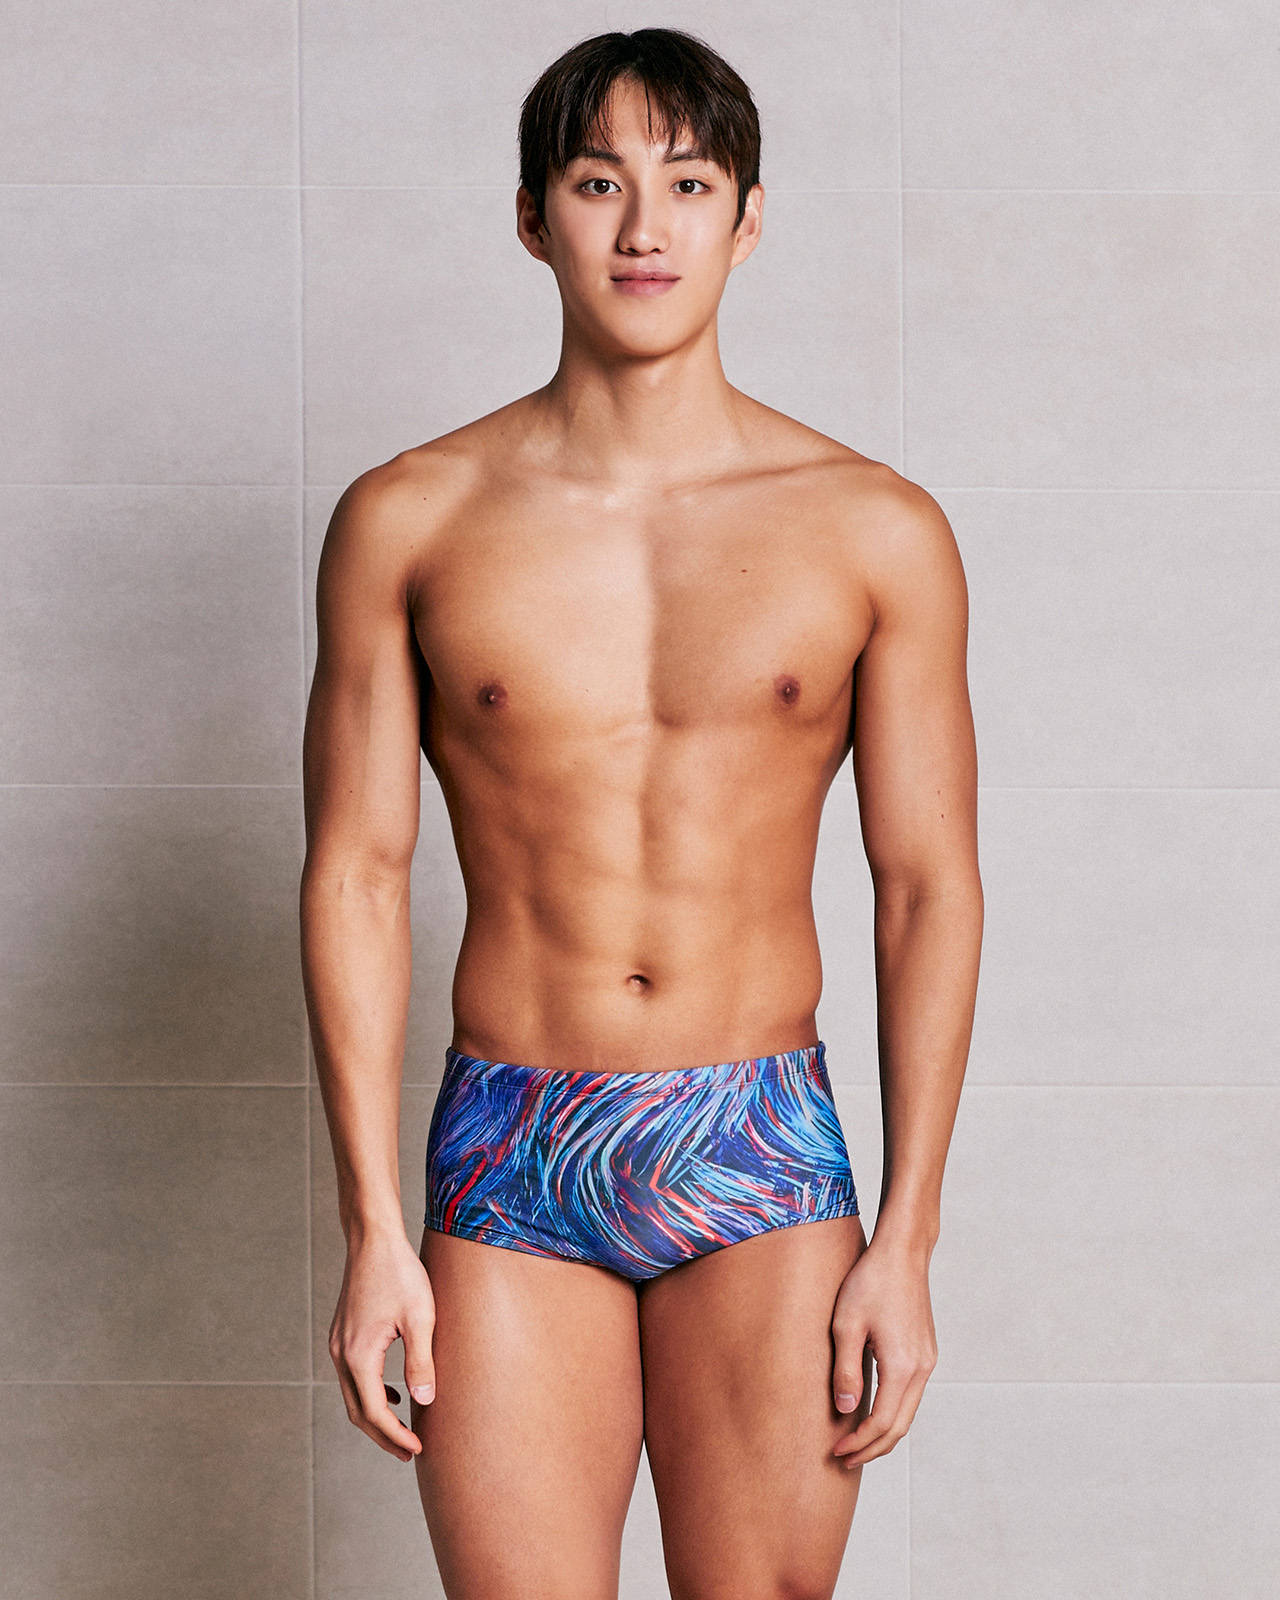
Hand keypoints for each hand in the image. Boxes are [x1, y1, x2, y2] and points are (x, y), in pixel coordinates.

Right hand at [329, 1226, 436, 1461]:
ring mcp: (338, 1345)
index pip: (374, 1413)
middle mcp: (341, 1355)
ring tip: (403, 1432)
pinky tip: (395, 1393)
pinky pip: (353, 1377)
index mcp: (358, 1356)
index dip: (395, 1436)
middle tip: (409, 1454)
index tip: (418, 1450)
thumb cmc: (400, 1273)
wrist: (373, 1239)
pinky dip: (371, 1393)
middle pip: (358, 1412)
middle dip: (383, 1436)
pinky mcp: (342, 1335)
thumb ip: (421, 1363)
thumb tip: (424, 1403)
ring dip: (376, 1417)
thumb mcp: (420, 1317)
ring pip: (353, 1395)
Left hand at [830, 1236, 937, 1466]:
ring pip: (908, 1412)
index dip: (858, 1443)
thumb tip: (847, 1411)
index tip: (835, 1451)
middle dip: (872, 1448)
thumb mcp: (846, 1324)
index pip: (882, 1423)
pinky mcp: (925, 1351)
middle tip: (844, 1459)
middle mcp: (921, 1368)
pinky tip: (872, 1412)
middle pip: (900, 1427)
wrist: (902, 1253)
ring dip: (883, 1433)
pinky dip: (893, 1413)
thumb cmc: (870, 1281)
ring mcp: (927, 1360)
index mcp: (902, 1366)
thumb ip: (846, 1370)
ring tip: (856, 1443)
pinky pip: (910, 1395)